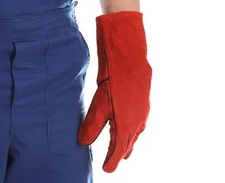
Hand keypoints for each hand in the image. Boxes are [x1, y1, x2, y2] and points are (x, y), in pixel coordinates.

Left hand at [78, 11, 151, 171]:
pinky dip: (131, 129)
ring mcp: (141, 111)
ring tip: (121, 150)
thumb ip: (92, 125)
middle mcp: (137, 121)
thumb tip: (83, 143)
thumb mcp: (99, 102)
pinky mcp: (141, 100)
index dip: (111, 160)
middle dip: (119, 153)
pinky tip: (127, 125)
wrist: (130, 54)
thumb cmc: (114, 78)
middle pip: (127, 143)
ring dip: (126, 142)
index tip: (106, 170)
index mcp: (127, 124)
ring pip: (133, 133)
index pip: (119, 149)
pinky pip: (136, 122)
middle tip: (111, 163)